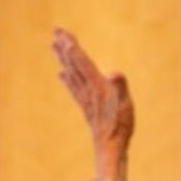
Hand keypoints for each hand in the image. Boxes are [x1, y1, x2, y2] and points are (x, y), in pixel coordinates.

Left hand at [52, 28, 133, 176]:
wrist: (110, 149)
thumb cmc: (120, 127)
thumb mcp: (126, 105)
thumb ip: (120, 87)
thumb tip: (114, 73)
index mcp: (97, 86)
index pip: (82, 62)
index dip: (72, 47)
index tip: (63, 33)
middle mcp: (88, 90)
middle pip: (73, 64)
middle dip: (65, 47)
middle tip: (56, 31)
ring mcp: (85, 99)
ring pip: (71, 73)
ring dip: (63, 58)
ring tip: (54, 46)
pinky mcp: (86, 107)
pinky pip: (74, 88)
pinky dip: (67, 78)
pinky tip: (61, 74)